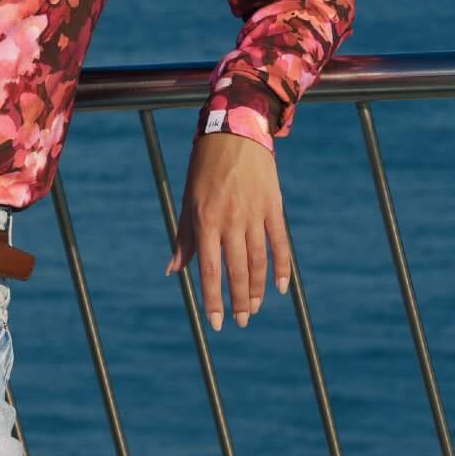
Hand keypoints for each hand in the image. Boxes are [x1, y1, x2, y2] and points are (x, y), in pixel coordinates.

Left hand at [165, 130, 291, 330]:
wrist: (235, 132)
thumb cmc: (204, 168)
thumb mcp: (188, 201)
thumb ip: (183, 238)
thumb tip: (172, 270)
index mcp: (205, 221)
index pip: (209, 271)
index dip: (212, 300)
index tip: (215, 323)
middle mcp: (230, 221)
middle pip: (236, 272)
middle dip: (238, 302)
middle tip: (240, 322)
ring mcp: (254, 214)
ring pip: (258, 261)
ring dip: (257, 290)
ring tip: (254, 308)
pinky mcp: (273, 207)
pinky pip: (279, 243)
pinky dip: (281, 267)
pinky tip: (280, 288)